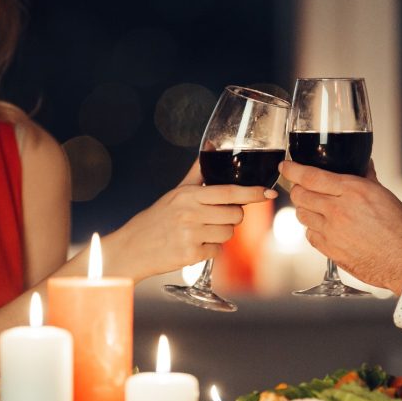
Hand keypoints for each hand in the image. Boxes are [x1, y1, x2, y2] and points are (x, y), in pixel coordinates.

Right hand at [109, 160, 276, 280]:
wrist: (133, 247)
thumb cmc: (157, 219)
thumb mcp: (176, 193)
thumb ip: (198, 173)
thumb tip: (211, 145)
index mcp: (188, 196)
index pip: (229, 192)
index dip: (253, 193)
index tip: (268, 193)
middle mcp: (190, 214)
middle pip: (235, 215)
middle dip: (231, 217)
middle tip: (214, 218)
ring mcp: (191, 235)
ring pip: (229, 234)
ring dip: (220, 234)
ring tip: (200, 232)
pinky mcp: (190, 255)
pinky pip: (217, 251)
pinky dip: (209, 250)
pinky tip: (193, 245)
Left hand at [280, 160, 401, 293]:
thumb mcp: (385, 195)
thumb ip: (367, 178)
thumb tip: (362, 166)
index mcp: (352, 191)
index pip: (310, 176)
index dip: (292, 170)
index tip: (285, 167)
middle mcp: (338, 210)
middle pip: (300, 195)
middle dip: (298, 190)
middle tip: (303, 189)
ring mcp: (331, 231)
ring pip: (302, 215)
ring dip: (305, 209)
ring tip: (317, 209)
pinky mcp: (330, 250)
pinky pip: (310, 235)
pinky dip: (313, 230)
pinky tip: (325, 229)